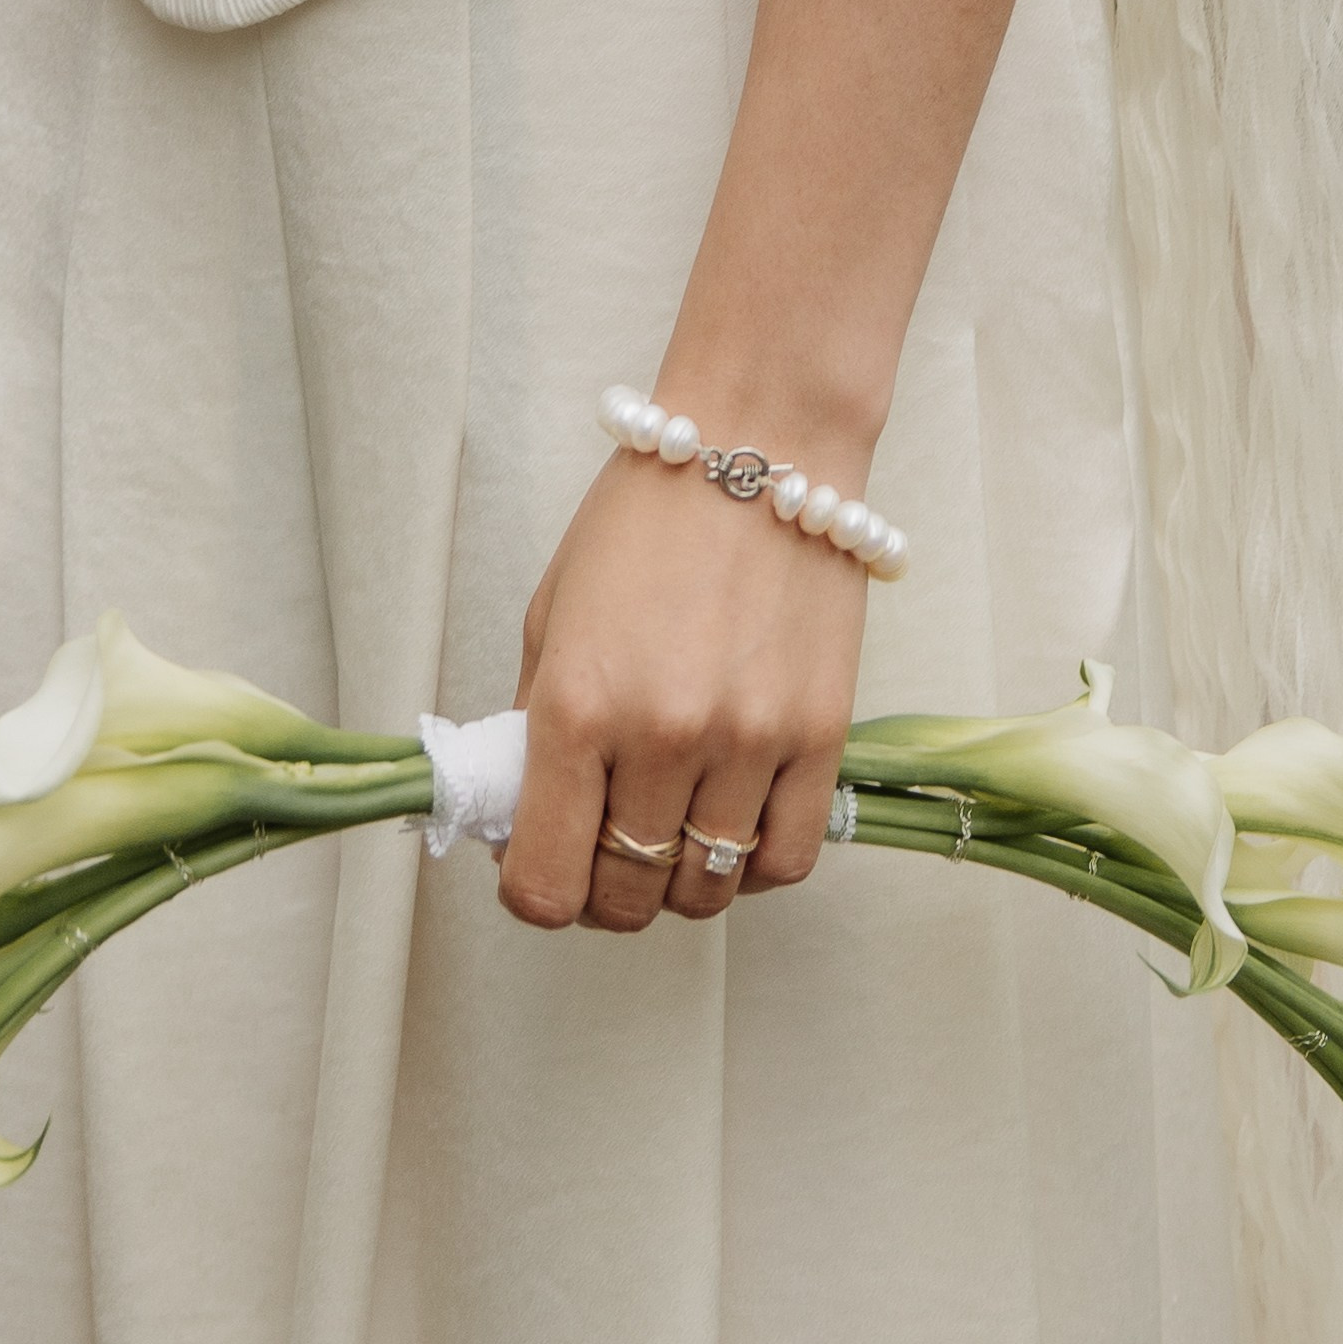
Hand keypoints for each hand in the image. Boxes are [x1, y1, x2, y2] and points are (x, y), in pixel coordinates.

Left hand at [496, 432, 868, 931]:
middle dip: (602, 892)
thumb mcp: (551, 617)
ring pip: (706, 890)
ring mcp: (748, 742)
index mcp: (574, 706)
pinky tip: (732, 826)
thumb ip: (531, 728)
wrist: (761, 446)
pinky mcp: (820, 736)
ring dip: (678, 883)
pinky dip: (751, 866)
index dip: (534, 895)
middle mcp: (660, 736)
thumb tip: (522, 816)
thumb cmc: (644, 520)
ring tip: (669, 832)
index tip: (538, 869)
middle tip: (601, 849)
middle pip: (625, 897)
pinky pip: (785, 859)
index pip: (544, 882)